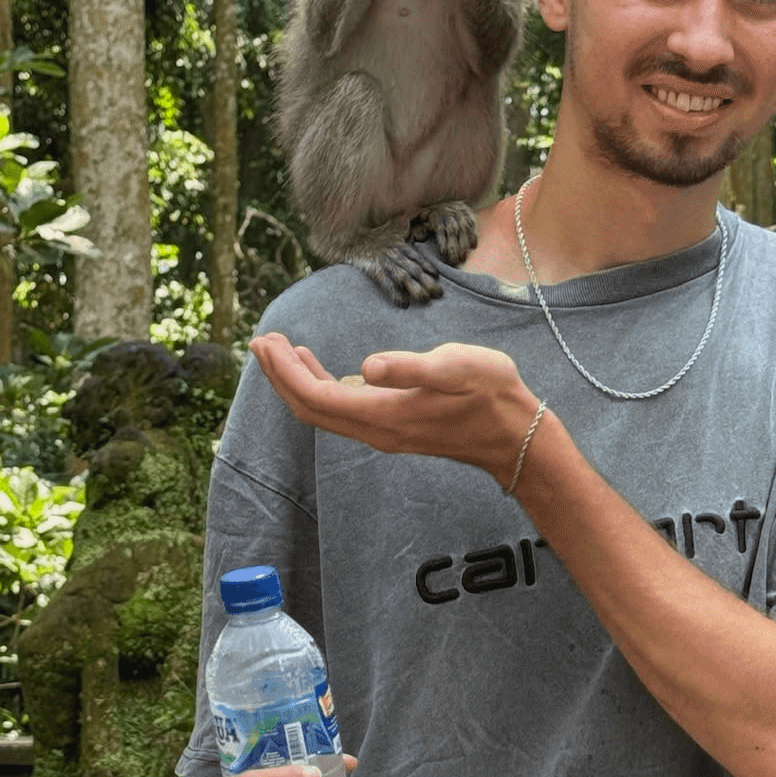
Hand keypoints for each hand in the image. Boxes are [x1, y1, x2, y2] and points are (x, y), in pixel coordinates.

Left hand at [249, 331, 540, 486]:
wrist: (515, 435)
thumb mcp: (456, 369)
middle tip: (260, 341)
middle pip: (310, 408)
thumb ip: (411, 368)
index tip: (266, 342)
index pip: (317, 397)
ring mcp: (384, 432)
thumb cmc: (491, 394)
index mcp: (384, 414)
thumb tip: (365, 366)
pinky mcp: (394, 427)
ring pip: (324, 412)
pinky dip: (321, 387)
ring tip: (279, 350)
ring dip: (297, 382)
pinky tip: (320, 368)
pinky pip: (342, 411)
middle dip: (281, 376)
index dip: (286, 371)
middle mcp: (376, 430)